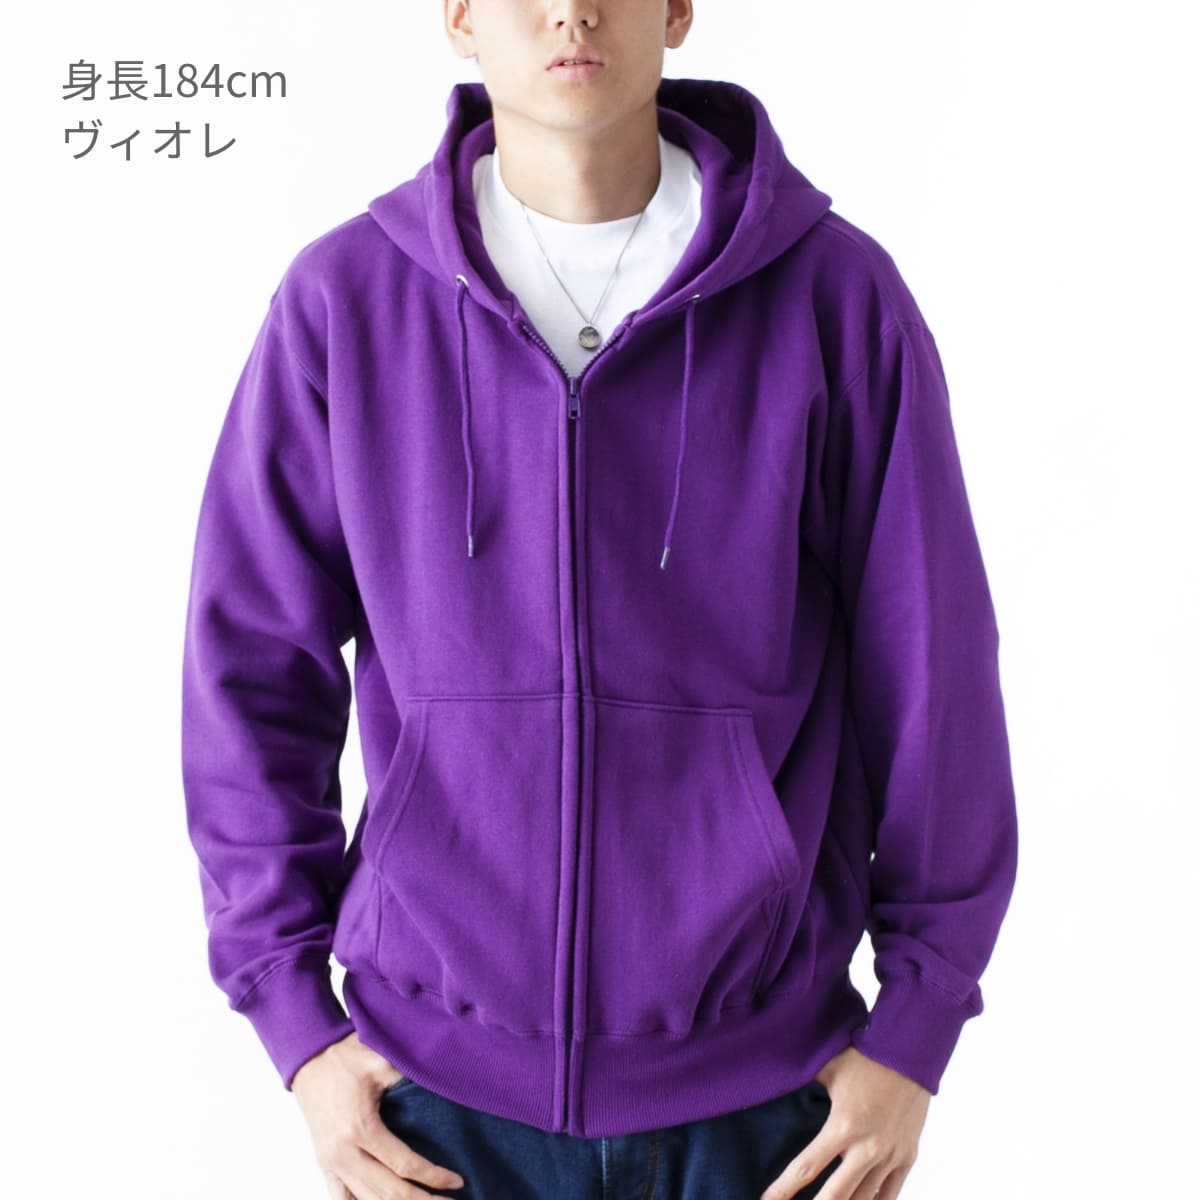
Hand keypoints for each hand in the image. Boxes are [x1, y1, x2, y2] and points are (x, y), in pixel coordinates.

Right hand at [291, 1031, 465, 1198]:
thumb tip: (442, 1087)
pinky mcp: (324, 1164)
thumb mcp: (380, 1061)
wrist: (309, 1059)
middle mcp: (344, 1153)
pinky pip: (340, 1198)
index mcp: (361, 1128)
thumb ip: (408, 1078)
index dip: (433, 1176)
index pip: (404, 1165)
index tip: (457, 1182)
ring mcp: (331, 1163)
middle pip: (389, 1192)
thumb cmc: (346, 1057)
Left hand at [759, 1046, 930, 1199]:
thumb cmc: (865, 1059)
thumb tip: (773, 1083)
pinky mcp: (907, 1157)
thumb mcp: (827, 1069)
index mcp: (843, 1126)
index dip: (784, 1189)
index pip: (806, 1168)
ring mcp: (890, 1156)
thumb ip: (803, 1085)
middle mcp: (867, 1148)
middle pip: (835, 1196)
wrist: (909, 1054)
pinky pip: (890, 1194)